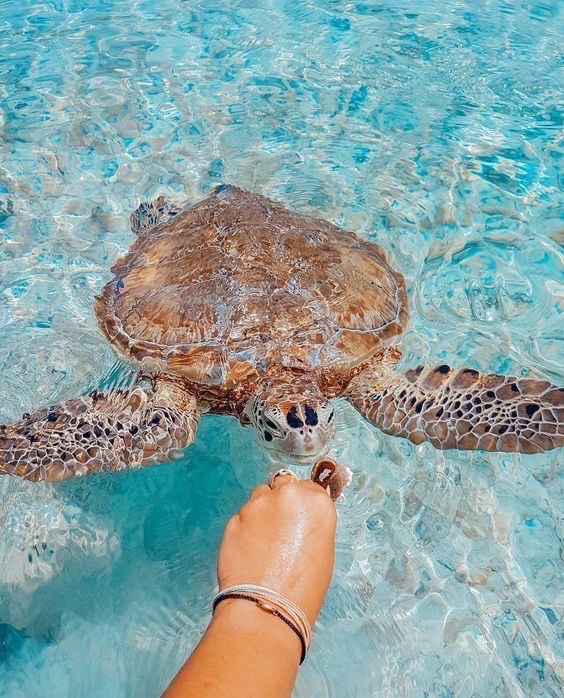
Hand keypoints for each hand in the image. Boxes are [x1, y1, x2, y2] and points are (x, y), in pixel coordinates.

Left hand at [217, 473, 336, 625]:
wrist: (267, 606)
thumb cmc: (304, 587)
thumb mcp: (323, 549)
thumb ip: (312, 521)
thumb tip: (300, 517)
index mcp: (316, 502)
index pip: (310, 487)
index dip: (304, 502)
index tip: (301, 515)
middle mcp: (287, 496)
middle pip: (284, 483)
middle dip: (282, 499)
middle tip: (282, 525)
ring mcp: (257, 505)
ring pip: (260, 495)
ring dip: (263, 510)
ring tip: (265, 540)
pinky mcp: (234, 518)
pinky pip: (242, 516)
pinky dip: (246, 527)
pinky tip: (250, 550)